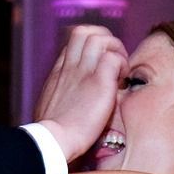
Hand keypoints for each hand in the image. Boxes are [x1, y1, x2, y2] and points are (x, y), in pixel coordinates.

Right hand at [34, 25, 125, 161]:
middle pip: (84, 31)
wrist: (52, 142)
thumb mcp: (51, 109)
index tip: (101, 65)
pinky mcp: (99, 81)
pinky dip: (122, 65)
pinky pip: (113, 57)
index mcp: (59, 73)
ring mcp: (83, 71)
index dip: (92, 48)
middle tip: (114, 63)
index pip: (75, 43)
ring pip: (99, 37)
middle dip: (105, 40)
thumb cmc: (53, 135)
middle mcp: (69, 67)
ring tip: (119, 72)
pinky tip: (121, 82)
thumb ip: (60, 97)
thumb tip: (67, 103)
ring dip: (116, 50)